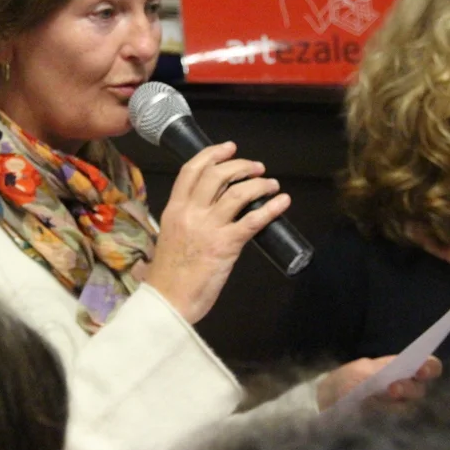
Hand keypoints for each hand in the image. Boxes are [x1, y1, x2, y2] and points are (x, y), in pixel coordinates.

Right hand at [144, 141, 291, 323]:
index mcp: (174, 210)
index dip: (212, 154)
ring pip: (237, 193)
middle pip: (217, 175)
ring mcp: (208, 228)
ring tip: (271, 184)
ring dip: (259, 184)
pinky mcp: (225, 245)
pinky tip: (282, 202)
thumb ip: (186, 222)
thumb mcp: (170, 237)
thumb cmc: (169, 277)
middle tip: (257, 167)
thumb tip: (208, 214)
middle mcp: (190, 213)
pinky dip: (271, 208)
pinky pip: (253, 220)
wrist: (168, 302)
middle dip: (241, 166)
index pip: (191, 170)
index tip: (229, 148)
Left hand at [316, 355, 441, 410]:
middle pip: (419, 390)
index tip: (421, 370)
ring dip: (394, 405)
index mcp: (404, 368)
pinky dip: (383, 417)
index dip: (429, 367)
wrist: (330, 399)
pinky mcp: (390, 424)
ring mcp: (399, 407)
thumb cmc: (348, 379)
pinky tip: (369, 413)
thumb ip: (378, 375)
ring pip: (407, 408)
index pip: (429, 366)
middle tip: (392, 388)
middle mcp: (407, 388)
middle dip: (407, 388)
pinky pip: (394, 422)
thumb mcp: (360, 372)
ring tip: (374, 401)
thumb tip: (393, 384)